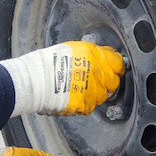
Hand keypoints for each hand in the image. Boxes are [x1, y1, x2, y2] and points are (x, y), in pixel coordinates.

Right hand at [0, 40, 124, 116]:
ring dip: (95, 94)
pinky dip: (84, 103)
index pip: (118, 63)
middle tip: (94, 81)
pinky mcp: (86, 104)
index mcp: (96, 56)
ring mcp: (93, 90)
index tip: (113, 70)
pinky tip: (74, 97)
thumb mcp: (75, 48)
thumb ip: (94, 54)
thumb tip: (106, 56)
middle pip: (114, 82)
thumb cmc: (50, 62)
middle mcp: (97, 73)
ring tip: (79, 89)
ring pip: (103, 96)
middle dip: (106, 83)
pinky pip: (90, 106)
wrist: (36, 80)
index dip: (115, 67)